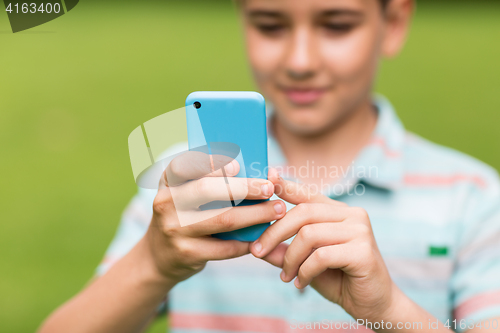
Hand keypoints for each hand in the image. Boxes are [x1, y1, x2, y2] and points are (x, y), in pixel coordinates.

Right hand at [145, 152, 285, 284]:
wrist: (158, 256)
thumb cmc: (184, 215)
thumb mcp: (186, 194)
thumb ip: (212, 181)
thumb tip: (258, 172)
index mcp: (168, 181)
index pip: (184, 165)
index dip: (210, 163)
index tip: (237, 165)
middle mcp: (166, 202)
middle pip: (207, 190)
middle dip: (244, 188)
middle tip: (269, 188)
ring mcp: (174, 229)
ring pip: (222, 219)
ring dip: (255, 214)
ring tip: (277, 210)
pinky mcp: (186, 253)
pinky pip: (225, 247)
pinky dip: (247, 240)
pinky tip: (262, 235)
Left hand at [250, 168, 398, 322]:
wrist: (373, 305)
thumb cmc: (339, 280)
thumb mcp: (305, 263)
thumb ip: (284, 252)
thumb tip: (255, 246)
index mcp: (338, 212)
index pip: (308, 194)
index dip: (286, 185)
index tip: (267, 177)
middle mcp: (351, 215)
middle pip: (303, 213)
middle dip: (274, 233)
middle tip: (258, 252)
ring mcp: (360, 231)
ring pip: (309, 234)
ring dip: (290, 258)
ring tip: (286, 276)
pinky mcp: (363, 251)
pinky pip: (321, 256)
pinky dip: (305, 271)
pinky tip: (301, 283)